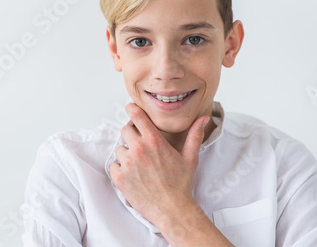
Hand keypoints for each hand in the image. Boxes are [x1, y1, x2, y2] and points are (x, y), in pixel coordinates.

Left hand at [108, 103, 209, 225]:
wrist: (172, 209)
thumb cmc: (181, 183)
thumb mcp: (190, 157)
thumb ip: (194, 135)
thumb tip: (203, 118)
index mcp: (154, 141)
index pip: (137, 116)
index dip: (132, 110)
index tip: (130, 107)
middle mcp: (138, 149)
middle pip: (125, 130)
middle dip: (132, 135)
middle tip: (141, 146)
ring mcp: (127, 164)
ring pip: (119, 149)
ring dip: (126, 154)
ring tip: (139, 165)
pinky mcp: (119, 178)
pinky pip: (113, 165)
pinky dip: (120, 169)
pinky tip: (132, 175)